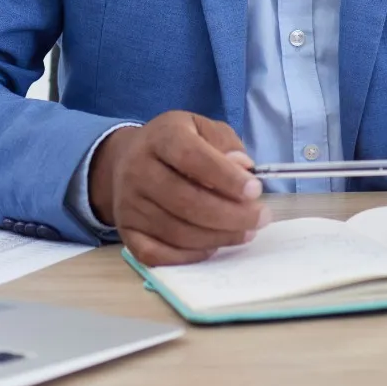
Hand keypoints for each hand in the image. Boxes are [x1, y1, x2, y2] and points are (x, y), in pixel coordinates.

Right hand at [89, 111, 267, 265]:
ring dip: (217, 237)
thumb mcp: (202, 128)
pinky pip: (156, 254)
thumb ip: (225, 143)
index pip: (192, 157)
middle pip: (185, 200)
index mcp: (161, 137)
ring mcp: (129, 203)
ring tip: (246, 233)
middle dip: (230, 215)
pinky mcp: (126, 230)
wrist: (126, 160)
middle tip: (260, 218)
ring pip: (176, 231)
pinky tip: (212, 246)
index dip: (226, 177)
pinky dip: (189, 256)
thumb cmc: (176, 145)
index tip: (255, 191)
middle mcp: (138, 170)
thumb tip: (242, 169)